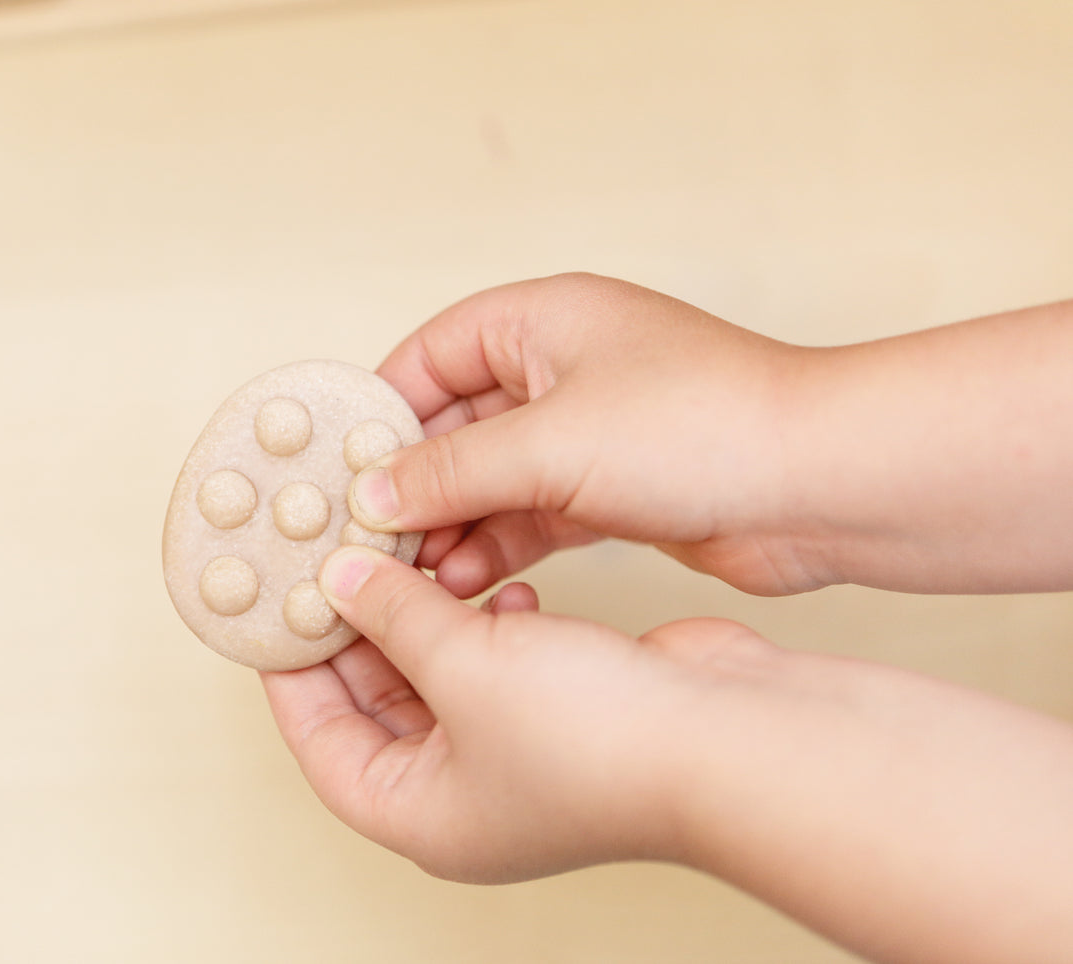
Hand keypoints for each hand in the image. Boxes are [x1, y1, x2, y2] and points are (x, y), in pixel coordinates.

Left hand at [264, 546, 1072, 962]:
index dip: (289, 668)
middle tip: (331, 555)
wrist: (730, 735)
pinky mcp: (560, 712)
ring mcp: (514, 755)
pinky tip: (493, 582)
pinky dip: (485, 619)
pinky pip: (495, 661)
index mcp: (417, 812)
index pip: (317, 738)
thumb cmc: (600, 737)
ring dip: (421, 615)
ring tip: (401, 554)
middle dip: (357, 627)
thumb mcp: (464, 664)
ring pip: (437, 674)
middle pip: (373, 701)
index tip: (272, 603)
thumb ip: (394, 618)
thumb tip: (341, 581)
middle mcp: (460, 794)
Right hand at [350, 272, 821, 596]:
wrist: (821, 486)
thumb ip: (450, 470)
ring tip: (415, 574)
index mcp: (543, 322)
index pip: (430, 355)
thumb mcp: (550, 446)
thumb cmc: (701, 428)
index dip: (380, 410)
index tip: (336, 467)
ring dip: (452, 526)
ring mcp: (588, 433)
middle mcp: (562, 369)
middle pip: (454, 425)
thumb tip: (373, 493)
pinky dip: (497, 546)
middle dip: (413, 484)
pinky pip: (531, 516)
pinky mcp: (612, 491)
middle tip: (366, 538)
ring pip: (491, 479)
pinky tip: (464, 582)